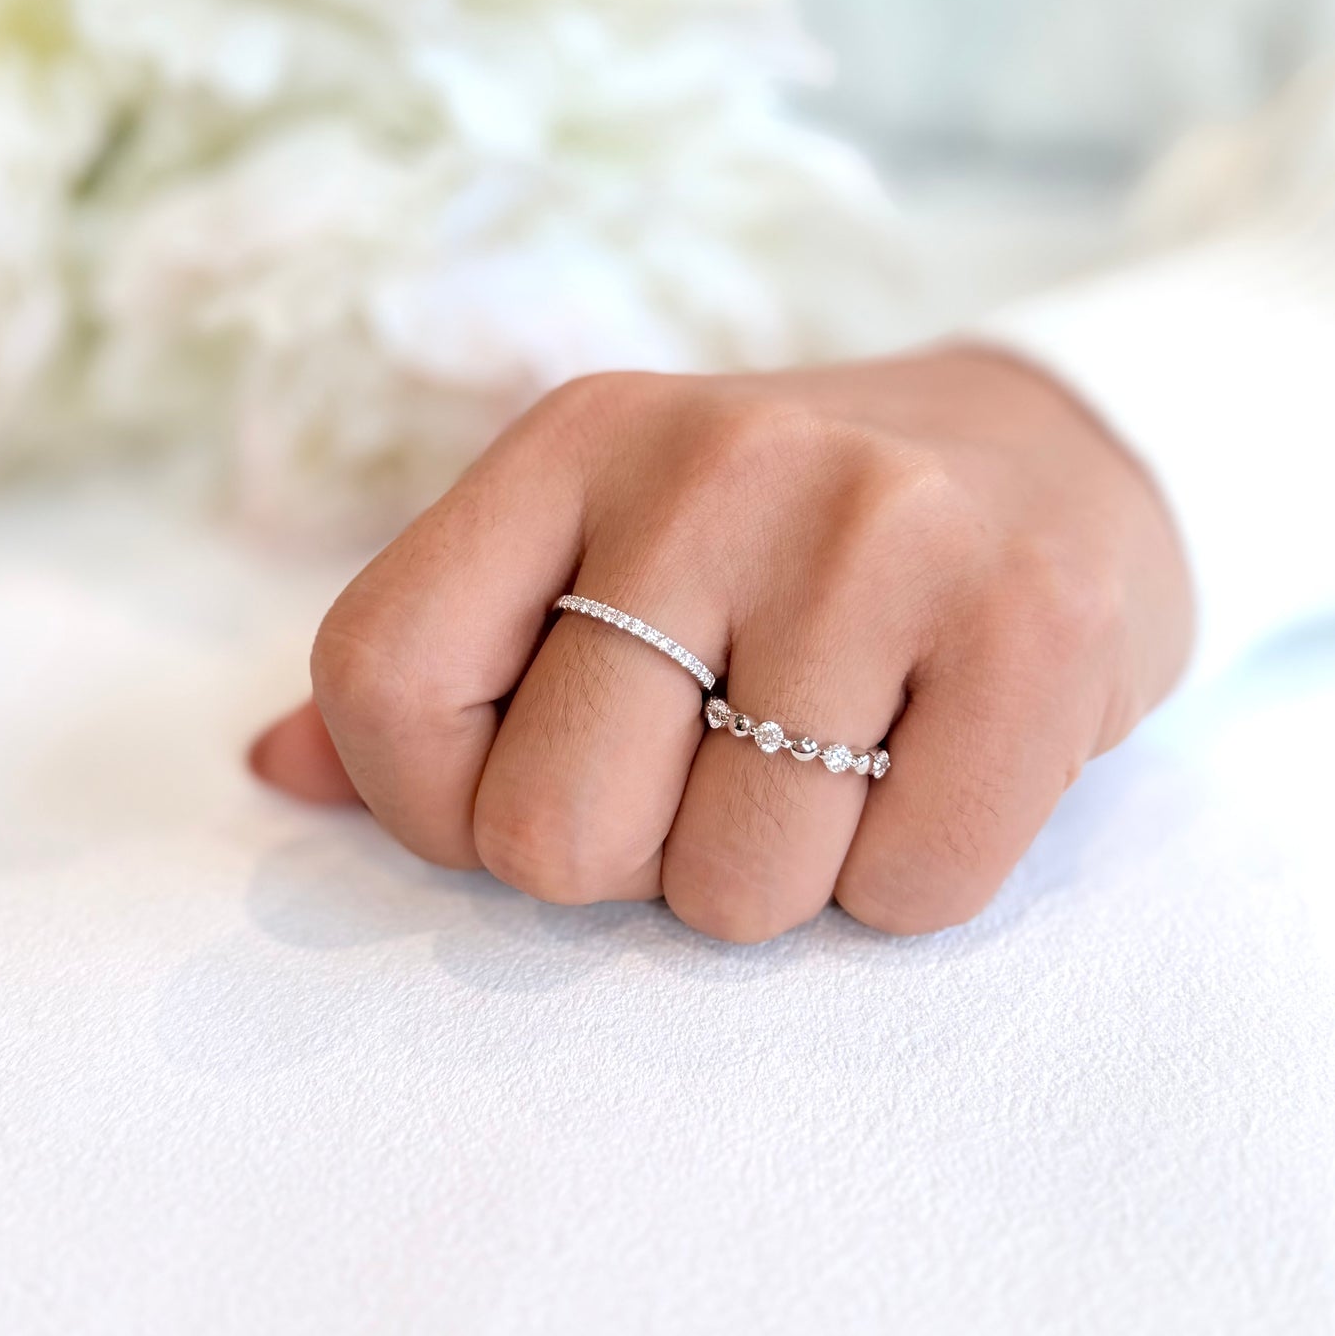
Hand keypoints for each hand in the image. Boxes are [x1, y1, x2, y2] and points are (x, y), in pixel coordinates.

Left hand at [250, 347, 1193, 940]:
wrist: (1063, 458)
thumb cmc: (799, 546)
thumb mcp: (604, 551)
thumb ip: (439, 663)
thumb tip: (272, 777)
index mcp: (572, 442)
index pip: (384, 686)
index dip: (438, 811)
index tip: (543, 788)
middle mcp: (712, 463)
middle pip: (555, 837)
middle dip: (637, 862)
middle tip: (726, 776)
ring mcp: (883, 532)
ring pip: (734, 891)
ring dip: (784, 879)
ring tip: (849, 760)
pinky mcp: (1034, 624)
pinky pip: (908, 893)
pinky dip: (911, 884)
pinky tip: (942, 769)